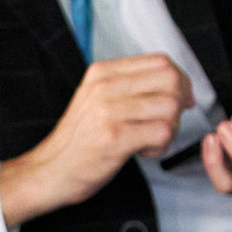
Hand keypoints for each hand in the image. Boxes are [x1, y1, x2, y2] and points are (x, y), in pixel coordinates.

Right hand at [0, 54, 192, 227]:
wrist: (51, 170)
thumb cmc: (78, 140)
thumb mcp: (96, 99)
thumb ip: (128, 86)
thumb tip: (174, 84)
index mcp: (103, 73)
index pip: (160, 62)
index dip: (180, 80)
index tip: (179, 98)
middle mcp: (105, 87)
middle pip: (170, 80)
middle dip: (180, 103)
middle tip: (169, 120)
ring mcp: (109, 112)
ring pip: (170, 107)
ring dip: (171, 127)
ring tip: (152, 139)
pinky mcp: (115, 138)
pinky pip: (162, 132)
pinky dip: (162, 145)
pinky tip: (145, 150)